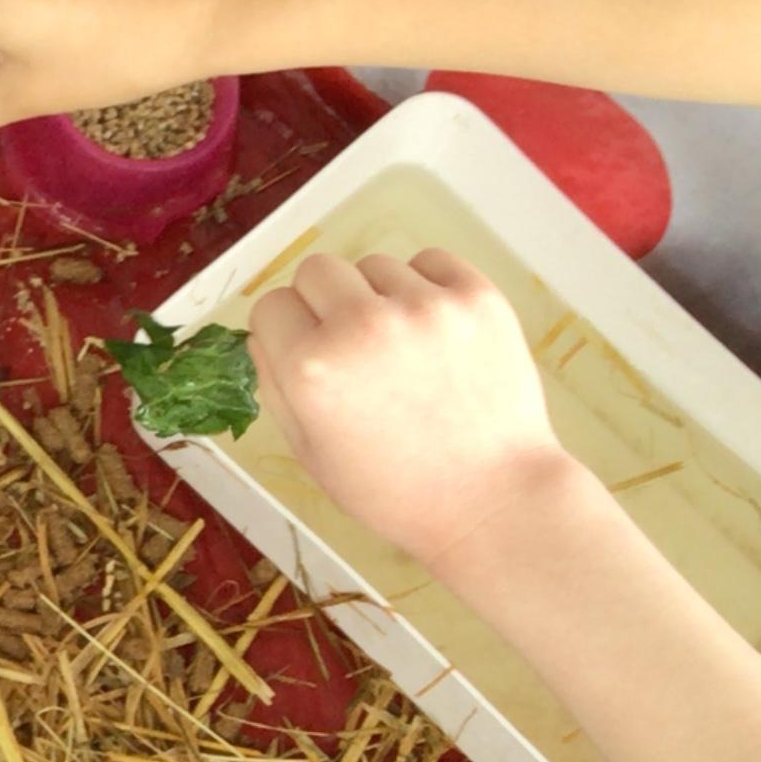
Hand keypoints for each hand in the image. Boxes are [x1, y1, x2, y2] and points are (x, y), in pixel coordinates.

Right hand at [247, 249, 573, 569]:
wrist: (492, 499)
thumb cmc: (395, 490)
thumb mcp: (310, 453)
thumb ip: (275, 386)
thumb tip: (267, 332)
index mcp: (311, 371)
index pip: (271, 306)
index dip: (285, 330)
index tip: (305, 349)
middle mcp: (361, 327)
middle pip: (316, 269)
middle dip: (324, 302)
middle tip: (351, 344)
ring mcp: (424, 307)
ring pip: (374, 265)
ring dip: (378, 296)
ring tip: (401, 347)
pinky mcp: (476, 299)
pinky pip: (430, 262)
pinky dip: (426, 287)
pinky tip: (433, 331)